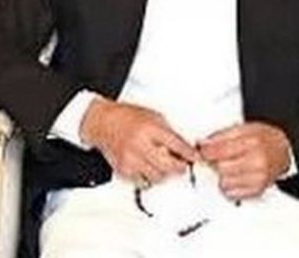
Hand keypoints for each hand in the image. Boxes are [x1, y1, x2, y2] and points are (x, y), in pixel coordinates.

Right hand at [79, 98, 195, 185]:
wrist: (102, 122)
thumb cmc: (126, 117)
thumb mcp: (153, 116)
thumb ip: (169, 131)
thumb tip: (185, 146)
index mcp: (149, 129)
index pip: (177, 145)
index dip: (190, 153)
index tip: (195, 157)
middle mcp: (140, 145)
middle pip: (169, 166)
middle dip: (180, 167)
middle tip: (182, 164)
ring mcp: (131, 159)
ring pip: (158, 177)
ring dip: (164, 173)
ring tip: (162, 164)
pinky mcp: (124, 170)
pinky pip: (144, 181)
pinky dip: (149, 176)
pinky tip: (147, 166)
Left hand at [198, 122, 290, 200]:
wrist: (283, 151)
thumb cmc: (264, 139)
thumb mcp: (244, 128)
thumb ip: (222, 135)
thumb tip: (204, 144)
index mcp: (252, 143)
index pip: (218, 151)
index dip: (206, 150)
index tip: (203, 149)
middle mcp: (258, 162)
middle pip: (220, 168)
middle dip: (215, 162)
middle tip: (219, 157)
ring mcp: (258, 178)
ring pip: (224, 182)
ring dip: (222, 175)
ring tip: (229, 166)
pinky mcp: (257, 191)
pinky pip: (232, 193)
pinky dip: (229, 185)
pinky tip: (235, 176)